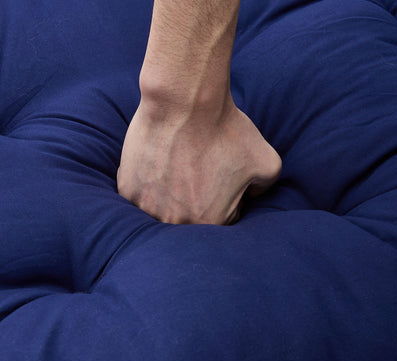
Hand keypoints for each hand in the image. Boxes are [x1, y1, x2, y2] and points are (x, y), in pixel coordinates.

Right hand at [117, 96, 280, 224]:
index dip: (225, 198)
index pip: (222, 221)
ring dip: (171, 195)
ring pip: (163, 209)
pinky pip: (140, 196)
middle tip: (199, 169)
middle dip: (198, 199)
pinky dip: (149, 185)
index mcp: (211, 223)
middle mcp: (176, 223)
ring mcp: (148, 208)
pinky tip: (158, 165)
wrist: (184, 101)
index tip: (221, 177)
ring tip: (178, 166)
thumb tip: (252, 196)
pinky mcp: (128, 191)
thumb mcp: (268, 161)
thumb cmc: (226, 130)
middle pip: (191, 219)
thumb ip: (265, 189)